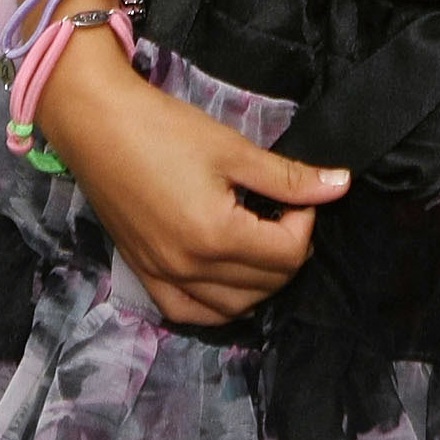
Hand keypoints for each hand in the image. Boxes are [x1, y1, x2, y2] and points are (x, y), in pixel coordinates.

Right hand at [35, 42, 348, 325]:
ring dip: (260, 281)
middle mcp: (190, 270)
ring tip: (262, 238)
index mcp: (216, 237)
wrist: (98, 126)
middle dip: (288, 249)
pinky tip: (229, 278)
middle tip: (285, 211)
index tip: (298, 193)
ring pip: (233, 308)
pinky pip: (191, 313)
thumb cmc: (165, 130)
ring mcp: (164, 278)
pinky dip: (219, 304)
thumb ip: (289, 177)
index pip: (287, 254)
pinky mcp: (144, 275)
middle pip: (265, 284)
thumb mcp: (233, 150)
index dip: (306, 221)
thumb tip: (341, 185)